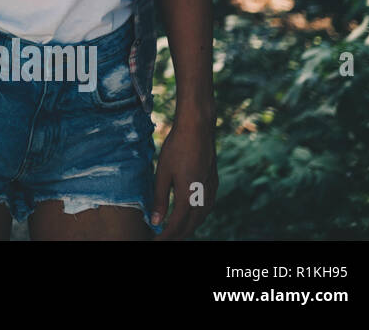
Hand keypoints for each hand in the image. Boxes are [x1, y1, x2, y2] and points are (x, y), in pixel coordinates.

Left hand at [151, 108, 217, 239]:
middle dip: (177, 235)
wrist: (198, 129)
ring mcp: (211, 190)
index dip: (165, 236)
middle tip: (163, 238)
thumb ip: (159, 199)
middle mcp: (203, 197)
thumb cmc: (177, 148)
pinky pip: (206, 208)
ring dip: (188, 227)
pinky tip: (190, 214)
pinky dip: (196, 216)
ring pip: (201, 218)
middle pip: (191, 225)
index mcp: (188, 196)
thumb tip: (155, 221)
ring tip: (174, 231)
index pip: (176, 225)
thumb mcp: (162, 173)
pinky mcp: (214, 183)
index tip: (155, 240)